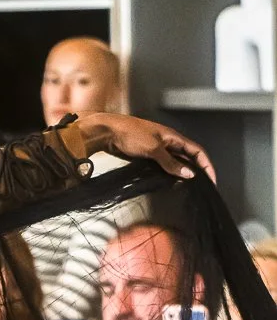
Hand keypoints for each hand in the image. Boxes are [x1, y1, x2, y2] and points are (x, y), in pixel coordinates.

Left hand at [71, 112, 214, 181]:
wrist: (107, 132)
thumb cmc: (129, 134)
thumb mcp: (153, 149)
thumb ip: (170, 163)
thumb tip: (189, 174)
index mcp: (174, 137)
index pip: (198, 151)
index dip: (207, 165)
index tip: (212, 180)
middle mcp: (169, 142)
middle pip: (190, 157)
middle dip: (198, 171)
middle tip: (203, 186)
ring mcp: (158, 149)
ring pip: (177, 162)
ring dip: (184, 173)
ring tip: (189, 187)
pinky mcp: (148, 156)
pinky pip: (164, 166)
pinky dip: (170, 174)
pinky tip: (170, 183)